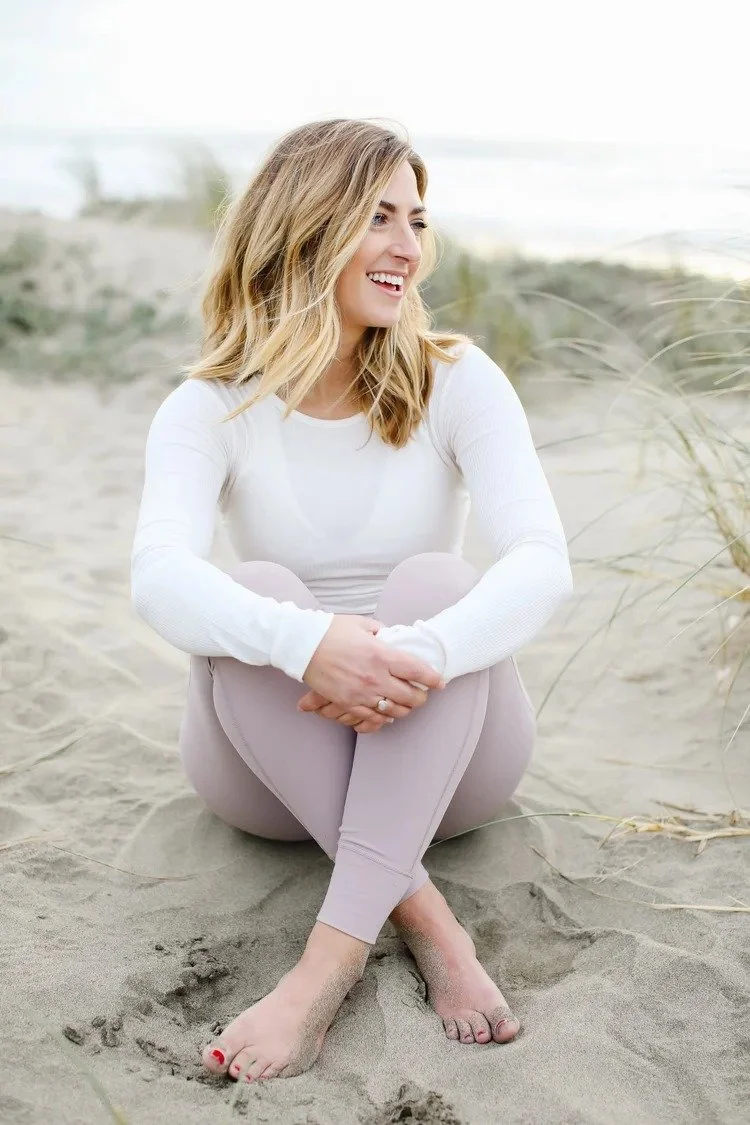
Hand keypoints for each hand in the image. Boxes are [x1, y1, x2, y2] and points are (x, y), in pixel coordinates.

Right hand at [299, 613, 444, 729]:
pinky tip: (387, 713)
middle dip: (421, 698)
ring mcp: (362, 693)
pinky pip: (372, 718)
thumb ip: (382, 632)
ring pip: (394, 711)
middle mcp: (375, 677)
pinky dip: (383, 717)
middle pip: (411, 696)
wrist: (302, 645)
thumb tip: (392, 637)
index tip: (439, 682)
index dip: (433, 679)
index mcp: (382, 654)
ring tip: (406, 705)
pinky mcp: (348, 703)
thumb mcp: (362, 624)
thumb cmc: (331, 631)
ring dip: (404, 710)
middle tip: (423, 694)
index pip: (418, 671)